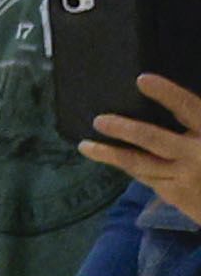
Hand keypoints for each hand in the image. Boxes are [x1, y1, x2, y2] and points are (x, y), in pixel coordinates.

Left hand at [87, 72, 200, 224]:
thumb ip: (198, 117)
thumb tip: (180, 106)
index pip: (188, 107)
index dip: (166, 93)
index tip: (142, 79)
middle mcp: (197, 155)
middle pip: (152, 138)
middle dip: (122, 128)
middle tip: (99, 120)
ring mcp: (185, 177)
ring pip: (139, 164)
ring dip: (110, 154)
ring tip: (86, 145)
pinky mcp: (176, 195)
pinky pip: (145, 178)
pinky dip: (129, 167)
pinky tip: (112, 159)